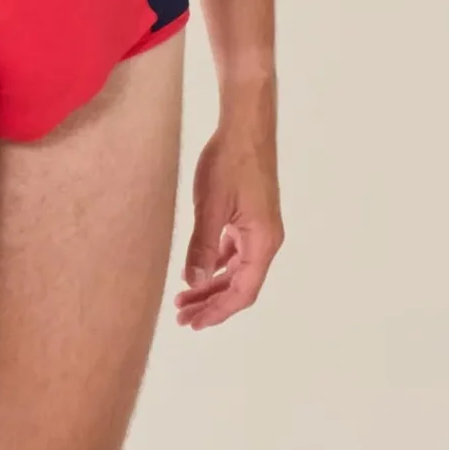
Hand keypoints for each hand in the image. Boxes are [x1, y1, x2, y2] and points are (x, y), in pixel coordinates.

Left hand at [175, 121, 282, 328]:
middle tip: (182, 318)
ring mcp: (259, 228)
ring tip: (183, 299)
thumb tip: (193, 282)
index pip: (243, 291)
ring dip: (211, 285)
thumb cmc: (230, 161)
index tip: (194, 323)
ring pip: (236, 269)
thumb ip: (202, 246)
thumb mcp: (211, 206)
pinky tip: (195, 270)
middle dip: (211, 303)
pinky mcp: (249, 217)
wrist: (244, 125)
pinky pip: (234, 251)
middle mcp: (266, 239)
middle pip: (240, 285)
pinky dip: (215, 264)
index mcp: (263, 241)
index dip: (218, 311)